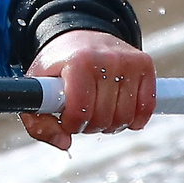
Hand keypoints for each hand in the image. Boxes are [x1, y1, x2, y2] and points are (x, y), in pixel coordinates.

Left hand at [23, 29, 154, 150]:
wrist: (79, 38)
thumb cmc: (57, 68)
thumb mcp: (37, 89)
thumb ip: (38, 122)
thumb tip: (64, 144)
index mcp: (78, 62)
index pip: (80, 111)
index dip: (72, 124)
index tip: (67, 118)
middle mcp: (107, 59)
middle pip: (103, 118)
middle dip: (90, 125)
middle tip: (83, 115)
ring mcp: (128, 61)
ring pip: (125, 117)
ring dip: (110, 124)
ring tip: (98, 112)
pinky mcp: (144, 64)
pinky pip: (146, 107)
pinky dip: (135, 118)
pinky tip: (121, 113)